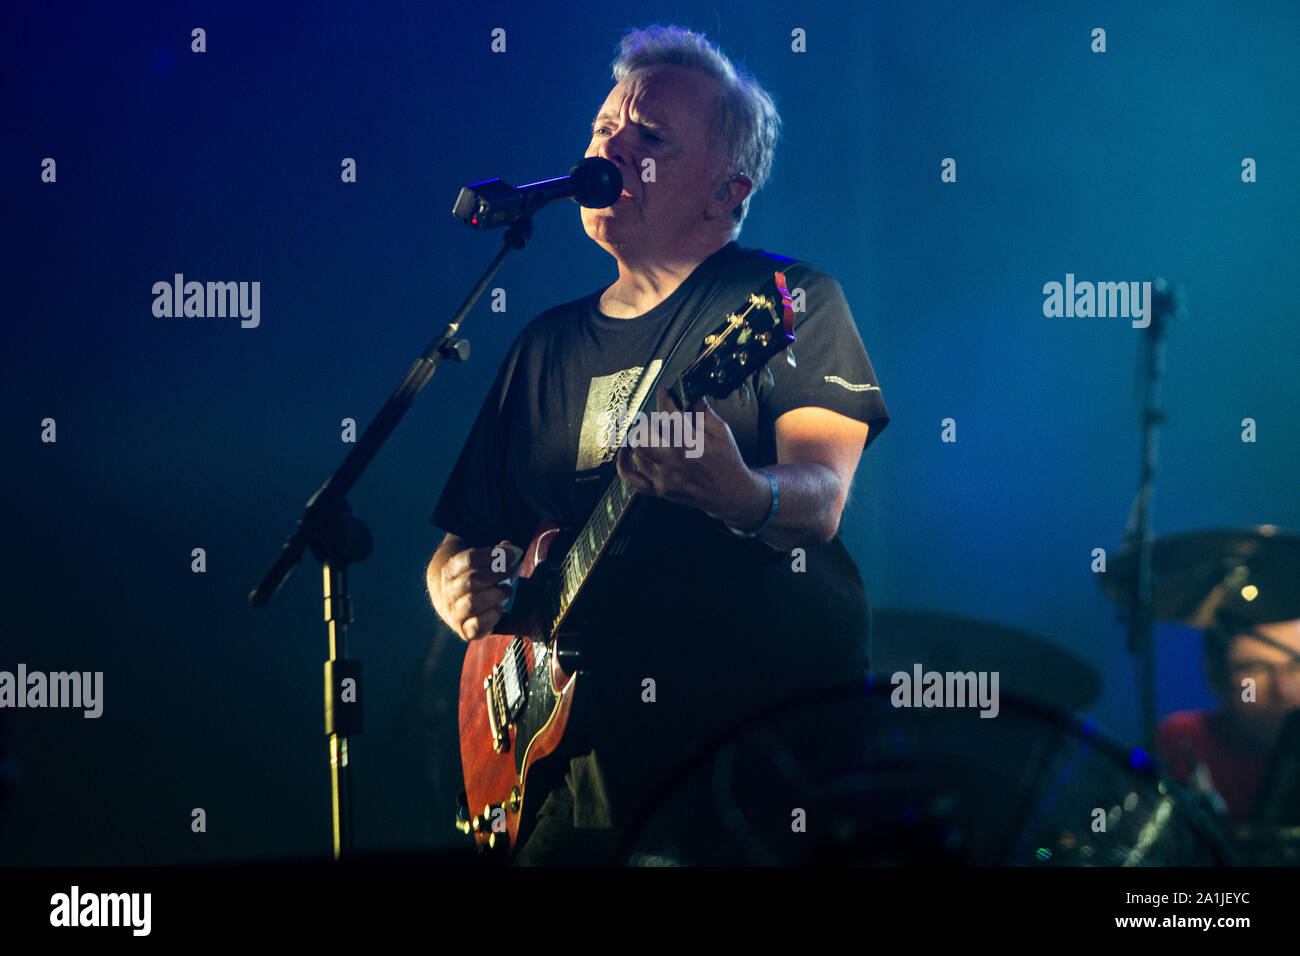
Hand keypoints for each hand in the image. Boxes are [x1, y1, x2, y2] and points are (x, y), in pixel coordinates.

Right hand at [435, 539, 522, 640]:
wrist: (452, 604)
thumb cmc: (473, 580)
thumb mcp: (478, 565)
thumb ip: (495, 555)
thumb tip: (509, 548)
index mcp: (450, 571)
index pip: (470, 559)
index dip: (493, 555)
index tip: (510, 555)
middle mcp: (449, 592)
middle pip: (473, 580)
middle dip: (496, 574)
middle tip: (510, 571)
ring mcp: (454, 612)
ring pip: (473, 602)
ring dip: (496, 594)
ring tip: (507, 590)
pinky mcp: (464, 630)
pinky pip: (477, 625)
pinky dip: (492, 615)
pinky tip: (499, 608)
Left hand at [615, 386, 767, 526]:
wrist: (732, 494)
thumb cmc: (727, 461)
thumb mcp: (723, 432)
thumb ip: (704, 412)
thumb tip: (690, 394)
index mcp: (692, 444)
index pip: (669, 415)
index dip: (664, 399)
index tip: (663, 391)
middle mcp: (675, 461)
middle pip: (644, 435)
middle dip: (650, 422)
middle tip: (660, 420)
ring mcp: (665, 478)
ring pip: (638, 452)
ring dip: (644, 440)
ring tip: (656, 436)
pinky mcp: (660, 491)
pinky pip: (632, 480)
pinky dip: (623, 465)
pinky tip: (625, 453)